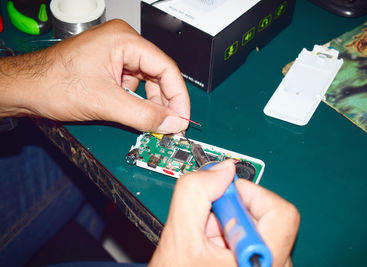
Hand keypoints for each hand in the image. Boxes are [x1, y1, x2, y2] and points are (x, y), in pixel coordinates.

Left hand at [0, 20, 189, 133]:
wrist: (26, 89)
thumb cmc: (52, 83)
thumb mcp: (105, 102)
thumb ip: (144, 114)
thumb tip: (171, 123)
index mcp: (125, 40)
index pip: (166, 68)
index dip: (178, 96)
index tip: (182, 118)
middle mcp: (123, 45)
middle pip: (159, 75)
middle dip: (165, 103)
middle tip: (171, 126)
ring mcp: (116, 57)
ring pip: (148, 83)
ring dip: (152, 105)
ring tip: (154, 124)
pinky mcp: (110, 69)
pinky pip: (134, 86)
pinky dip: (138, 103)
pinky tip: (138, 115)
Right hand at [149, 160, 299, 266]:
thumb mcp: (177, 237)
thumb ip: (195, 192)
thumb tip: (221, 170)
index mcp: (260, 264)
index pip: (280, 212)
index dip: (250, 194)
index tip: (225, 196)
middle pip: (271, 217)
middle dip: (233, 212)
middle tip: (210, 224)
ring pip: (263, 229)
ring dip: (232, 225)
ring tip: (210, 243)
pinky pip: (259, 242)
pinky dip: (235, 238)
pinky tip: (216, 250)